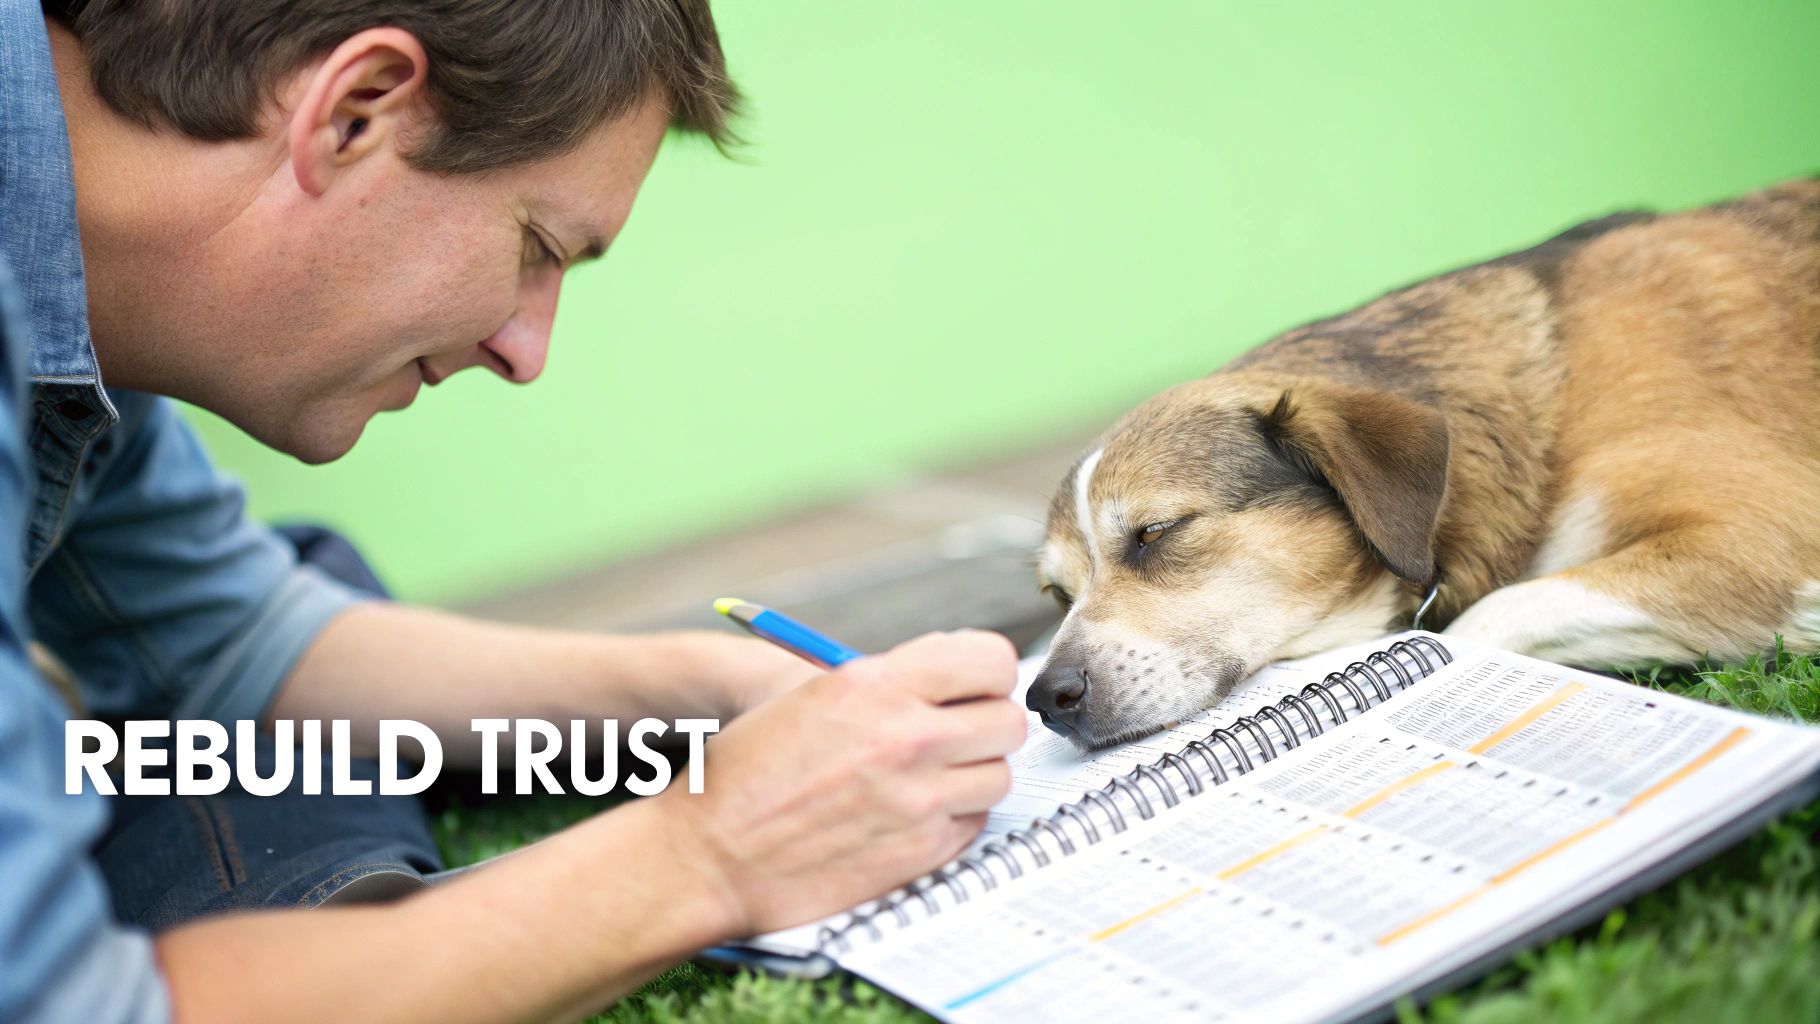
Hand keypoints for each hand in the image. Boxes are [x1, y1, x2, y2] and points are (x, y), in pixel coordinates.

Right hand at [652, 629, 1024, 936]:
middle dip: (987, 723)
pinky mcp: (921, 852)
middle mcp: (905, 739)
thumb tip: (957, 672)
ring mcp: (918, 800)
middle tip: (958, 730)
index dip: (986, 672)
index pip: (990, 660)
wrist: (710, 856)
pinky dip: (955, 815)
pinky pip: (974, 822)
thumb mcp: (815, 694)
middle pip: (1008, 721)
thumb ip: (892, 681)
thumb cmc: (749, 772)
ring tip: (930, 773)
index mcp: (874, 686)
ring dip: (973, 773)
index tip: (973, 684)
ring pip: (999, 776)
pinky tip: (914, 810)